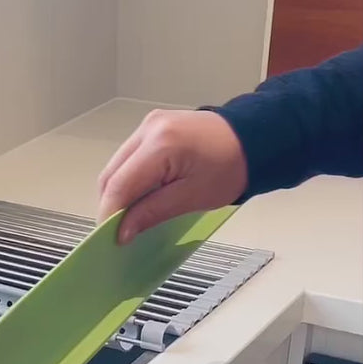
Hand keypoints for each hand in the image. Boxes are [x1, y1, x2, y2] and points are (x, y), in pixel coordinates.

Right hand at [97, 108, 247, 243]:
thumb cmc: (231, 167)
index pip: (119, 185)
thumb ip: (152, 213)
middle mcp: (148, 129)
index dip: (110, 215)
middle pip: (112, 174)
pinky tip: (141, 197)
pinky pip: (129, 158)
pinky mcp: (152, 128)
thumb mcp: (192, 197)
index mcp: (161, 144)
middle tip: (120, 232)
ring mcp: (148, 125)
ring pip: (116, 166)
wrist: (252, 139)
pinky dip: (129, 180)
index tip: (111, 238)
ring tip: (132, 216)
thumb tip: (123, 231)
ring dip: (119, 193)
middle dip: (112, 205)